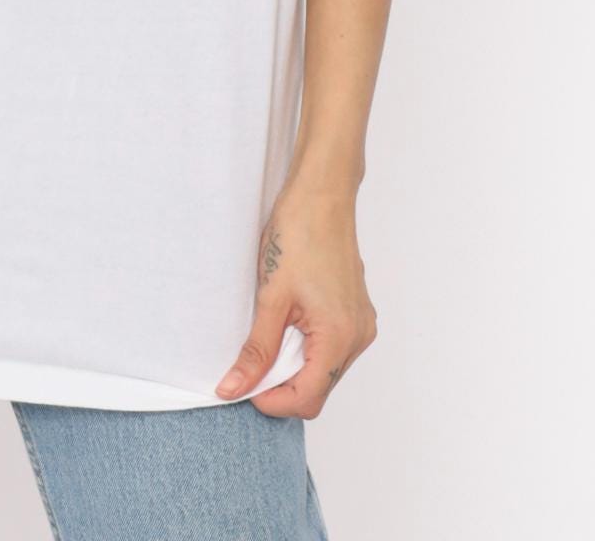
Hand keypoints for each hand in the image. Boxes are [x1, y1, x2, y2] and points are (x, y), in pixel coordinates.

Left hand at [214, 188, 377, 416]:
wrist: (322, 194)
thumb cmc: (298, 236)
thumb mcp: (270, 298)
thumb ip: (255, 350)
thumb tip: (233, 388)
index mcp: (340, 337)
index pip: (308, 399)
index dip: (272, 401)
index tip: (242, 386)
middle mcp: (358, 337)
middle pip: (317, 388)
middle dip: (281, 385)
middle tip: (249, 362)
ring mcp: (360, 324)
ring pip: (324, 370)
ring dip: (293, 366)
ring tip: (268, 335)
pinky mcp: (356, 313)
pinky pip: (331, 348)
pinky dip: (305, 348)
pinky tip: (286, 323)